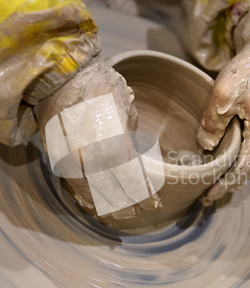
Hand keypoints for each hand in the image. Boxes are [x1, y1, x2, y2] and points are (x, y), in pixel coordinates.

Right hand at [35, 55, 160, 218]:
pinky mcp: (57, 160)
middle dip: (127, 204)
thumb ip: (130, 138)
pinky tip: (96, 201)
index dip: (142, 196)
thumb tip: (133, 157)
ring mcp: (70, 162)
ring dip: (107, 204)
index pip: (130, 182)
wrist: (60, 78)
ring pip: (91, 194)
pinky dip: (86, 196)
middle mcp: (90, 160)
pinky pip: (73, 185)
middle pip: (111, 193)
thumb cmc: (98, 87)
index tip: (153, 203)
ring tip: (120, 209)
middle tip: (138, 210)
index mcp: (111, 146)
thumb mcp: (125, 109)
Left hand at [198, 4, 249, 204]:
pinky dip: (237, 161)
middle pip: (249, 169)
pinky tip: (223, 163)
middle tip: (205, 196)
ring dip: (232, 173)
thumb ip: (212, 123)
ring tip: (211, 184)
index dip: (225, 185)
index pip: (243, 169)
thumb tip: (205, 145)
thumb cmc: (247, 69)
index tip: (207, 196)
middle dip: (228, 184)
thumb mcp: (223, 94)